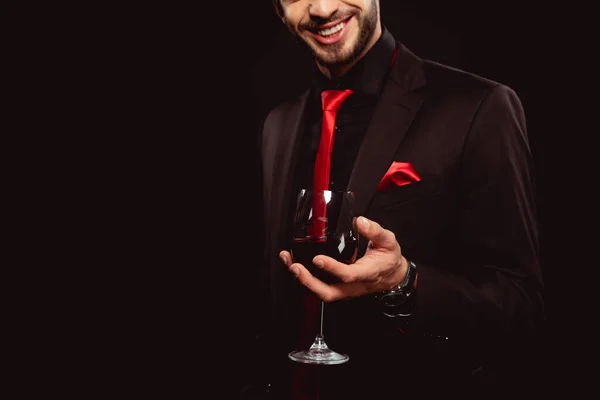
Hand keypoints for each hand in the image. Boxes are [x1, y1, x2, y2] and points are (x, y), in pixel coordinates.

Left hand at [279, 216, 407, 301]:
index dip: (332, 268)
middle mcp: (354, 285)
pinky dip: (306, 278)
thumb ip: (375, 230)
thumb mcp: (388, 241)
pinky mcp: (339, 288)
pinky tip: (295, 264)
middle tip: (296, 267)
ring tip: (290, 263)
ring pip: (322, 292)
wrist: (393, 276)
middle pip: (329, 291)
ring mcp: (346, 290)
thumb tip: (360, 221)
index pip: (348, 274)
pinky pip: (321, 287)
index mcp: (367, 273)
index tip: (318, 258)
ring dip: (304, 280)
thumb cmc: (389, 259)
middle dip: (309, 281)